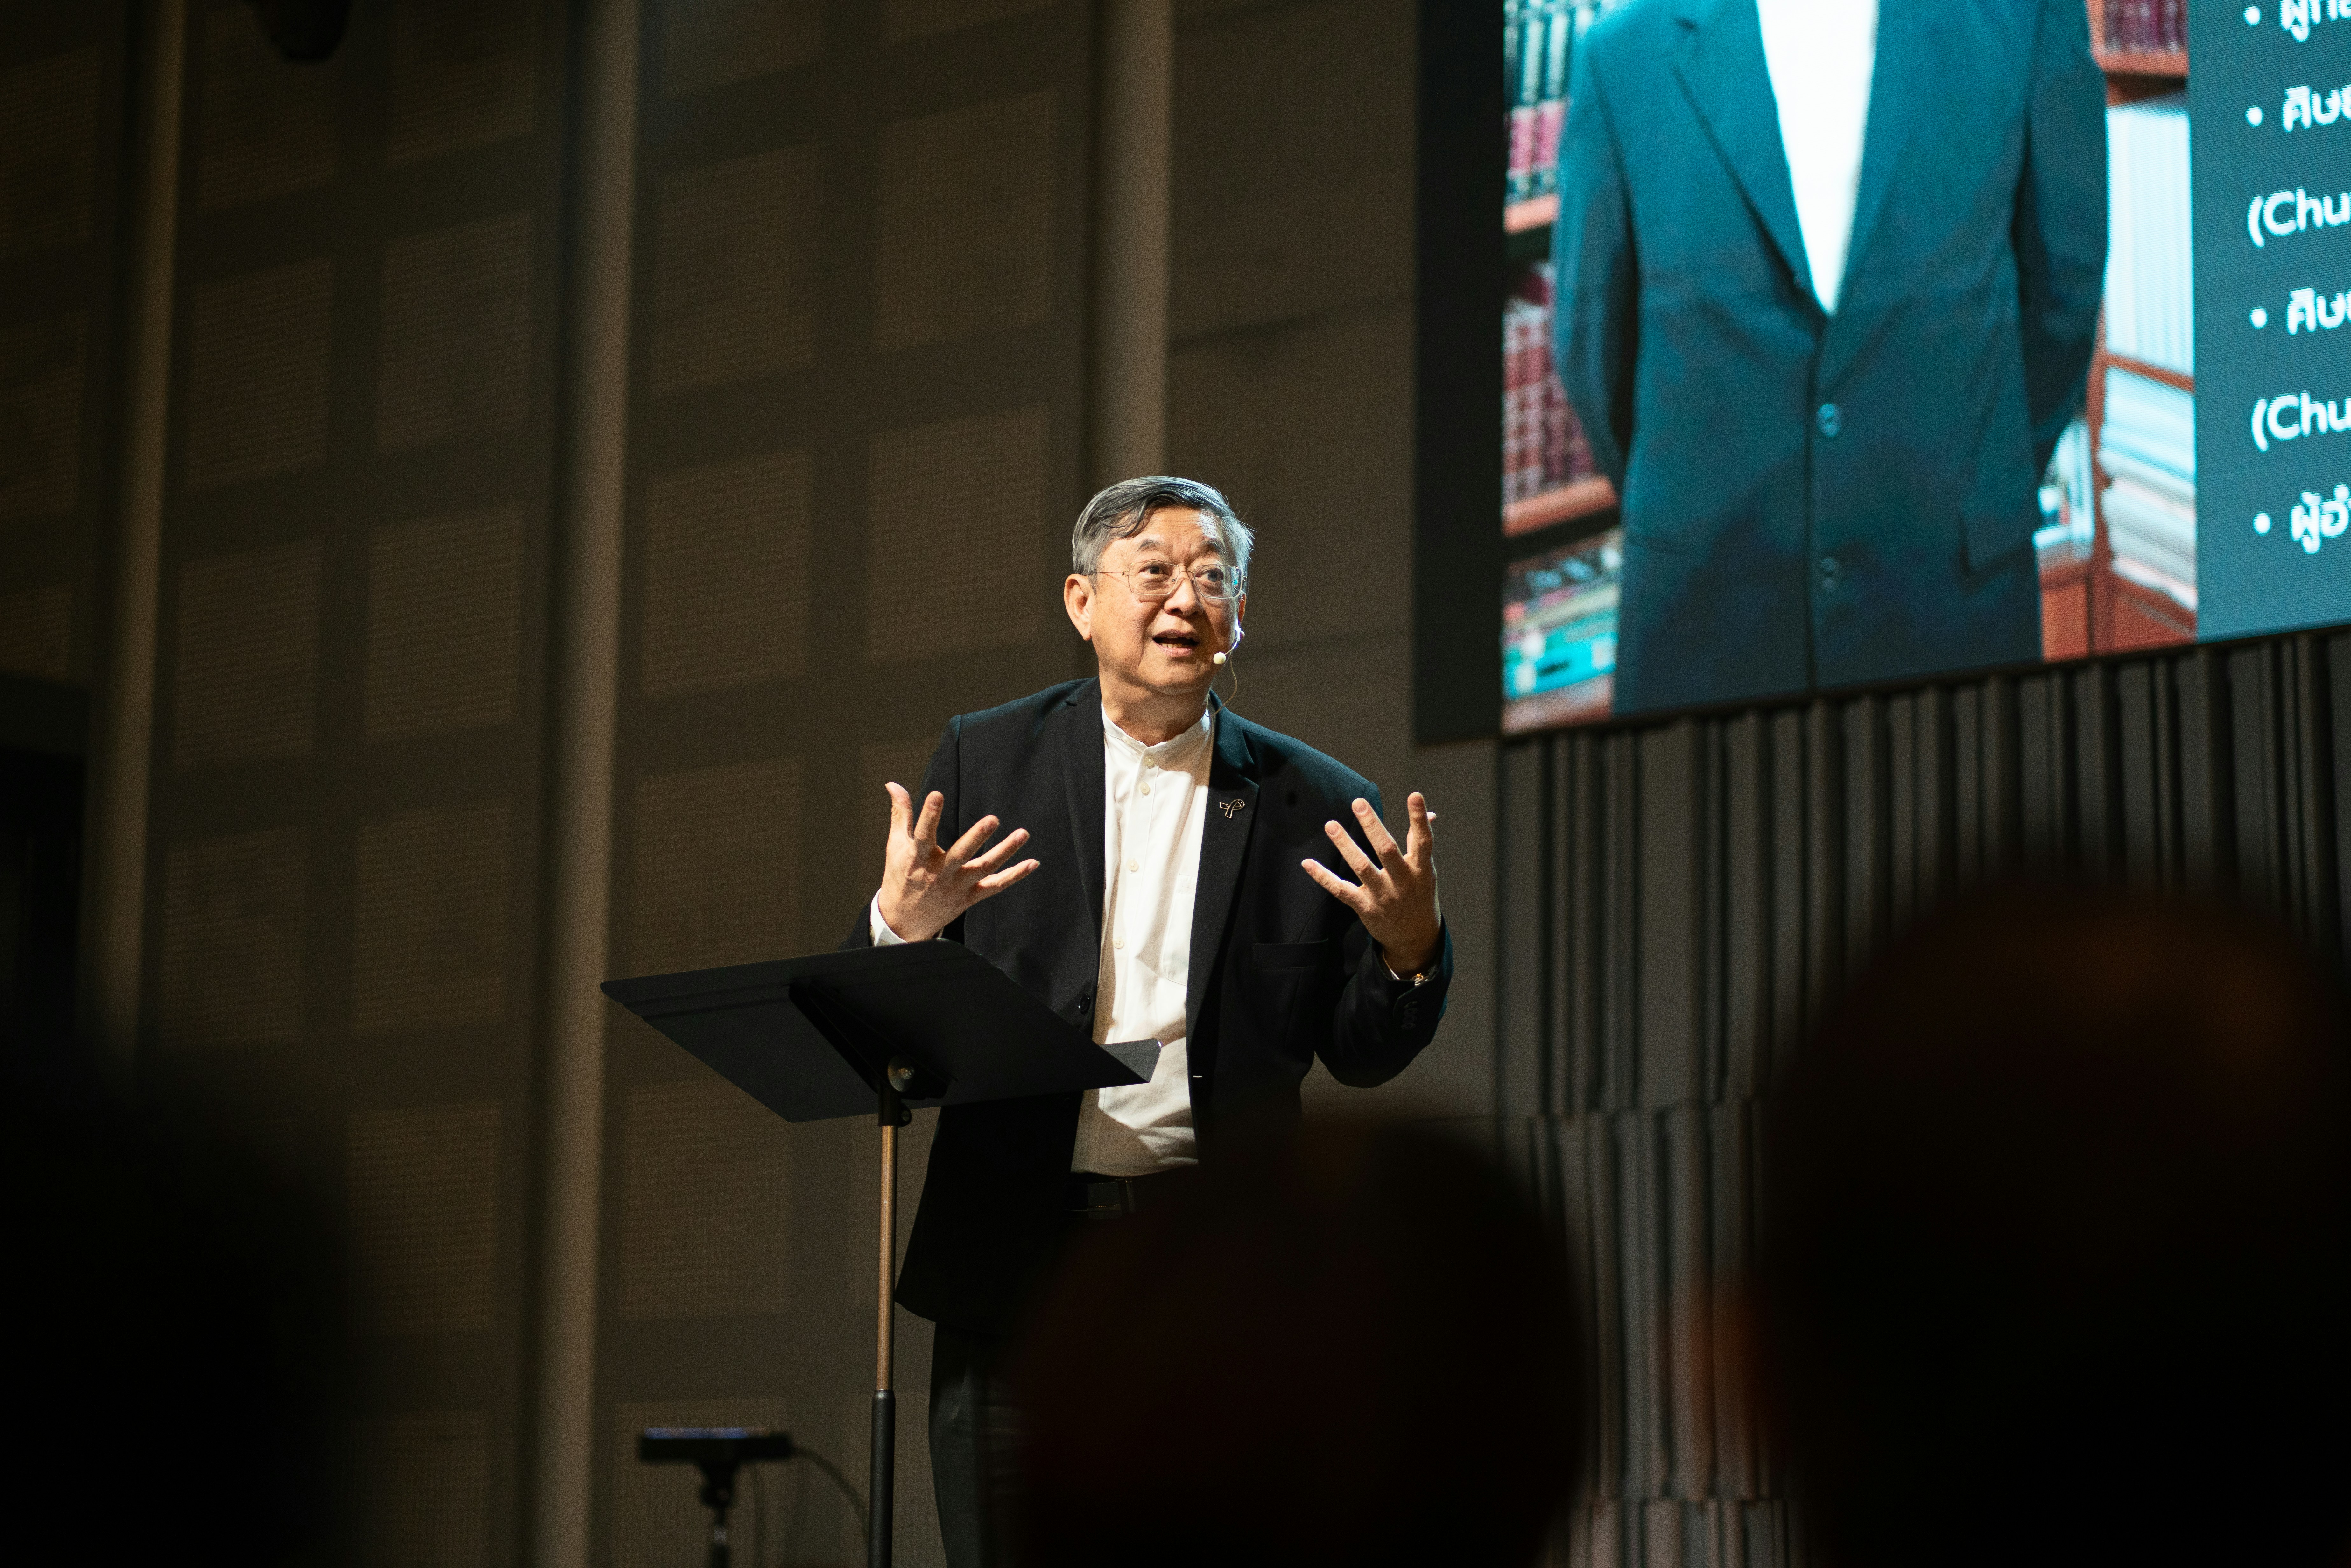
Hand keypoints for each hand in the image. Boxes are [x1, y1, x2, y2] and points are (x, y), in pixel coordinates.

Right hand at [875, 784, 1039, 942]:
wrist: (904, 921)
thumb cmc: (901, 876)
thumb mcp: (896, 846)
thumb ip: (901, 814)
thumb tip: (893, 783)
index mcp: (918, 858)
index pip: (923, 834)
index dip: (929, 815)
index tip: (936, 794)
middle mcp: (939, 873)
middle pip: (960, 854)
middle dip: (976, 837)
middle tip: (993, 819)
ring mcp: (956, 887)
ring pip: (983, 868)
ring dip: (1005, 852)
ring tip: (1023, 833)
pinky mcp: (969, 898)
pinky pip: (995, 887)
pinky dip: (1015, 876)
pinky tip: (1032, 863)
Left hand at [1301, 793, 1442, 975]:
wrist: (1415, 939)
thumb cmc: (1419, 897)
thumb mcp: (1425, 872)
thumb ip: (1420, 843)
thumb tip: (1429, 815)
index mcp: (1421, 869)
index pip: (1423, 841)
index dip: (1419, 818)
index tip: (1414, 795)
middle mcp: (1402, 881)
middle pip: (1387, 850)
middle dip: (1372, 826)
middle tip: (1358, 803)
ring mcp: (1383, 895)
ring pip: (1362, 867)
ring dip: (1345, 846)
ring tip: (1331, 825)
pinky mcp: (1365, 907)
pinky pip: (1340, 890)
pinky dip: (1322, 877)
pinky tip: (1307, 863)